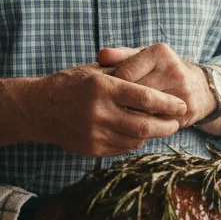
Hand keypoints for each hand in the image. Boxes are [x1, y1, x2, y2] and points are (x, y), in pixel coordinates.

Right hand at [30, 63, 187, 156]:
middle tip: (177, 121)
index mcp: (103, 88)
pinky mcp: (91, 149)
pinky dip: (136, 142)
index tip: (181, 104)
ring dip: (153, 135)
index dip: (168, 103)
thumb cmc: (71, 84)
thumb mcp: (96, 70)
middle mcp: (99, 112)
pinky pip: (123, 149)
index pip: (145, 98)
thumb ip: (125, 73)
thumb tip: (158, 78)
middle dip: (166, 125)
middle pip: (145, 125)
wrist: (38, 109)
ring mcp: (95, 133)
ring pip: (136, 140)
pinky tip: (140, 135)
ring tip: (162, 128)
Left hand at [98, 44, 214, 127]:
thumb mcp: (145, 58)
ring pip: (145, 111)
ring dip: (131, 116)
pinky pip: (157, 123)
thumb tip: (101, 56)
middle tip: (108, 110)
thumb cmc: (162, 71)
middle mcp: (174, 70)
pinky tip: (136, 125)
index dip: (111, 87)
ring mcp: (182, 92)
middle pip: (135, 93)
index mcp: (160, 53)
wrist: (201, 88)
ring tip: (120, 118)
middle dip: (120, 103)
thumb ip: (122, 56)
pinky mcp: (187, 111)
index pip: (125, 73)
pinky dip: (144, 125)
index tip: (105, 94)